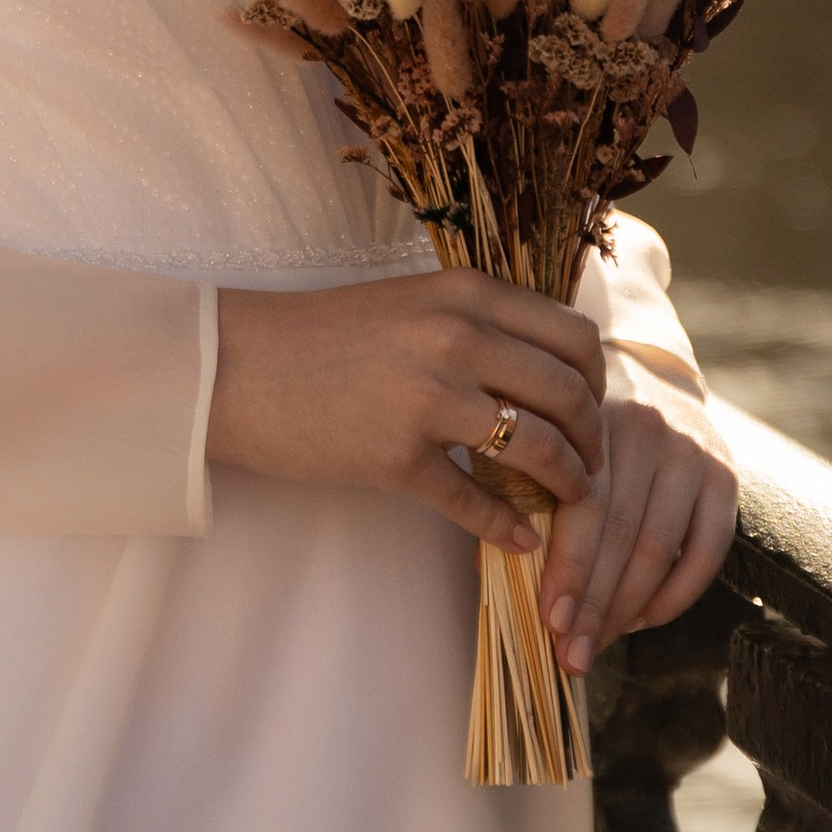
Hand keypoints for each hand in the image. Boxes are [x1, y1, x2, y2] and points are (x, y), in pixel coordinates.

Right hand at [209, 268, 605, 554]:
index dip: (595, 381)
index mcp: (464, 292)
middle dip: (591, 440)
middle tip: (586, 465)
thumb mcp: (409, 304)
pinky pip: (477, 502)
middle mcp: (457, 336)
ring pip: (539, 449)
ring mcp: (428, 397)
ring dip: (566, 485)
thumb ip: (476, 323)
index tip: (587, 409)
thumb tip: (545, 366)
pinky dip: (507, 527)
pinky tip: (518, 538)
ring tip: (561, 500)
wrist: (236, 365)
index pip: (573, 336)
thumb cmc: (321, 334)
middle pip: (569, 394)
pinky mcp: (397, 455)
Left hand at [538, 373, 736, 675]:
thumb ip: (522, 484)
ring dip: (628, 608)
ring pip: (661, 549)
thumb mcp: (544, 431)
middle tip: (571, 656)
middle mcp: (648, 429)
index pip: (584, 505)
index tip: (550, 622)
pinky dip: (676, 594)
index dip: (569, 569)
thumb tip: (500, 564)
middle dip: (595, 604)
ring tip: (598, 645)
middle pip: (622, 535)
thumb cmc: (574, 420)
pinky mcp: (726, 476)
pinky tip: (643, 620)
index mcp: (593, 416)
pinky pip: (707, 552)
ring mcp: (692, 453)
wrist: (647, 372)